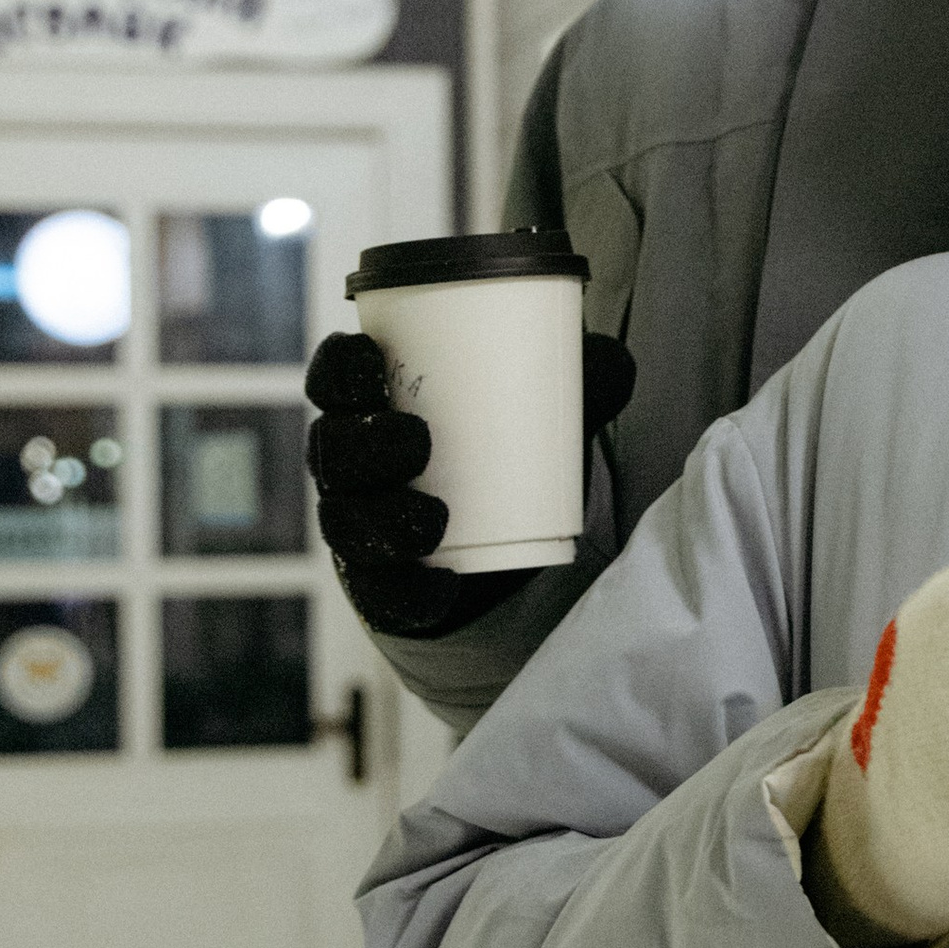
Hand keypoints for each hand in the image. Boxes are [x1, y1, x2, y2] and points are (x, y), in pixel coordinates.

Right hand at [304, 327, 636, 638]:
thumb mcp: (536, 407)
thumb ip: (576, 378)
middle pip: (332, 451)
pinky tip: (443, 585)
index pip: (334, 379)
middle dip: (364, 445)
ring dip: (382, 520)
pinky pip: (383, 591)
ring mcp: (359, 525)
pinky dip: (412, 590)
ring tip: (434, 519)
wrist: (498, 530)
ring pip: (346, 522)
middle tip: (418, 441)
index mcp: (372, 407)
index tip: (371, 355)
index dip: (339, 367)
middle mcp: (351, 466)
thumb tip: (616, 357)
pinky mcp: (381, 582)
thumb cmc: (499, 444)